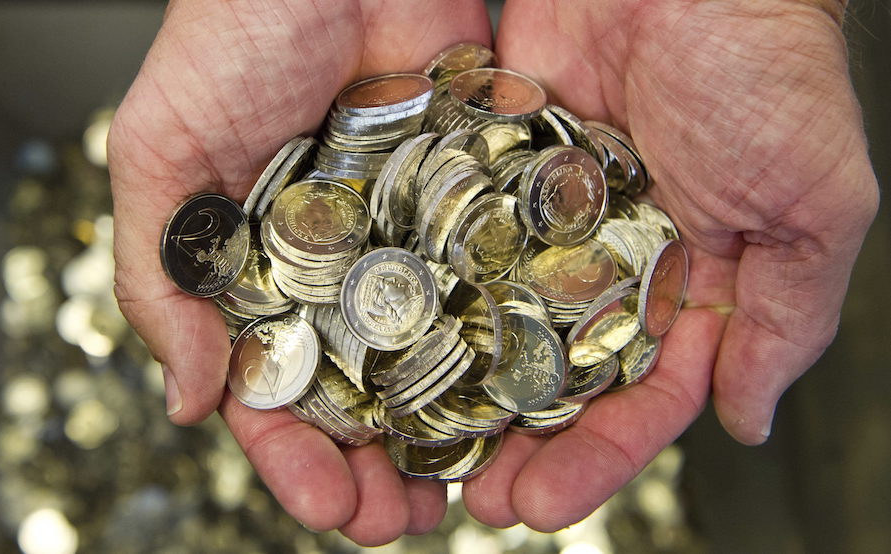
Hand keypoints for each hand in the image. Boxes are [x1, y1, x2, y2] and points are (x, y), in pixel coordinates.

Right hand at [107, 0, 491, 544]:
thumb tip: (190, 400)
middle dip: (383, 467)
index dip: (297, 459)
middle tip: (406, 522)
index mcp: (263, 277)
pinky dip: (511, 341)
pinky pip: (495, 284)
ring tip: (477, 486)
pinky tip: (531, 393)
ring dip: (454, 428)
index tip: (328, 506)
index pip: (275, 392)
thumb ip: (163, 278)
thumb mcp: (161, 155)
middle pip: (365, 395)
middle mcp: (342, 273)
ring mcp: (412, 244)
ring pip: (438, 358)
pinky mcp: (473, 205)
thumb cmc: (230, 37)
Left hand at [462, 0, 877, 531]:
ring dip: (464, 386)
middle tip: (473, 498)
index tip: (542, 502)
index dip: (597, 455)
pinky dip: (430, 292)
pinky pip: (459, 244)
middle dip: (520, 442)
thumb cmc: (766, 72)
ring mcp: (548, 224)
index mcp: (689, 286)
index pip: (642, 397)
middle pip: (559, 377)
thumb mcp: (811, 206)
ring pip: (500, 324)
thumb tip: (747, 417)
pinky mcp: (495, 176)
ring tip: (419, 445)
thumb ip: (784, 317)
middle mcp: (612, 265)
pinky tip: (393, 341)